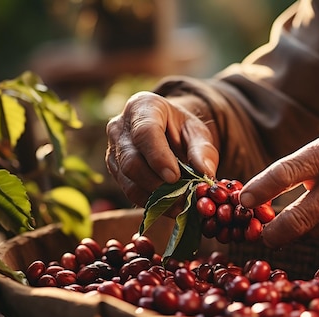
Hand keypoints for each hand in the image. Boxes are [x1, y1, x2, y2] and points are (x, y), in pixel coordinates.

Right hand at [106, 91, 218, 209]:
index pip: (145, 132)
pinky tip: (170, 208)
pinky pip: (129, 191)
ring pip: (128, 180)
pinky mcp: (115, 171)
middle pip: (131, 161)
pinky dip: (150, 203)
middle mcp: (120, 127)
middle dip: (157, 183)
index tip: (174, 177)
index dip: (158, 157)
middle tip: (182, 198)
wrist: (167, 132)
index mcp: (142, 107)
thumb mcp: (198, 132)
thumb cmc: (182, 129)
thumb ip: (203, 151)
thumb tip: (205, 174)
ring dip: (155, 197)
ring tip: (180, 206)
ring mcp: (113, 150)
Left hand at [239, 99, 318, 247]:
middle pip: (297, 220)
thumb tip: (281, 189)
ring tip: (289, 225)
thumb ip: (310, 163)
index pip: (283, 174)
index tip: (242, 202)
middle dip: (273, 233)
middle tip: (261, 235)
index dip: (258, 191)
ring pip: (317, 231)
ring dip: (300, 231)